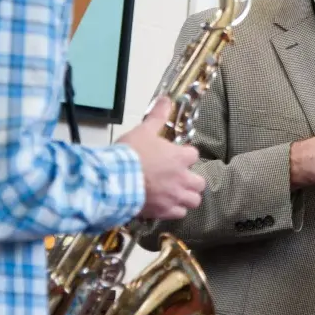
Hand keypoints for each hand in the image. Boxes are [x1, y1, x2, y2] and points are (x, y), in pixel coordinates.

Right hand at [115, 95, 204, 219]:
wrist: (115, 180)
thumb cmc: (131, 154)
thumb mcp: (144, 131)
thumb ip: (157, 116)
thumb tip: (166, 99)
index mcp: (180, 158)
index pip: (194, 155)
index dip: (186, 155)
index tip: (176, 154)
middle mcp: (182, 179)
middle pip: (200, 183)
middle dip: (193, 180)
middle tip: (180, 177)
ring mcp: (174, 197)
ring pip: (193, 201)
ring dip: (187, 197)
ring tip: (176, 194)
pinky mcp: (163, 212)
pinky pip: (178, 214)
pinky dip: (174, 211)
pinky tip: (164, 205)